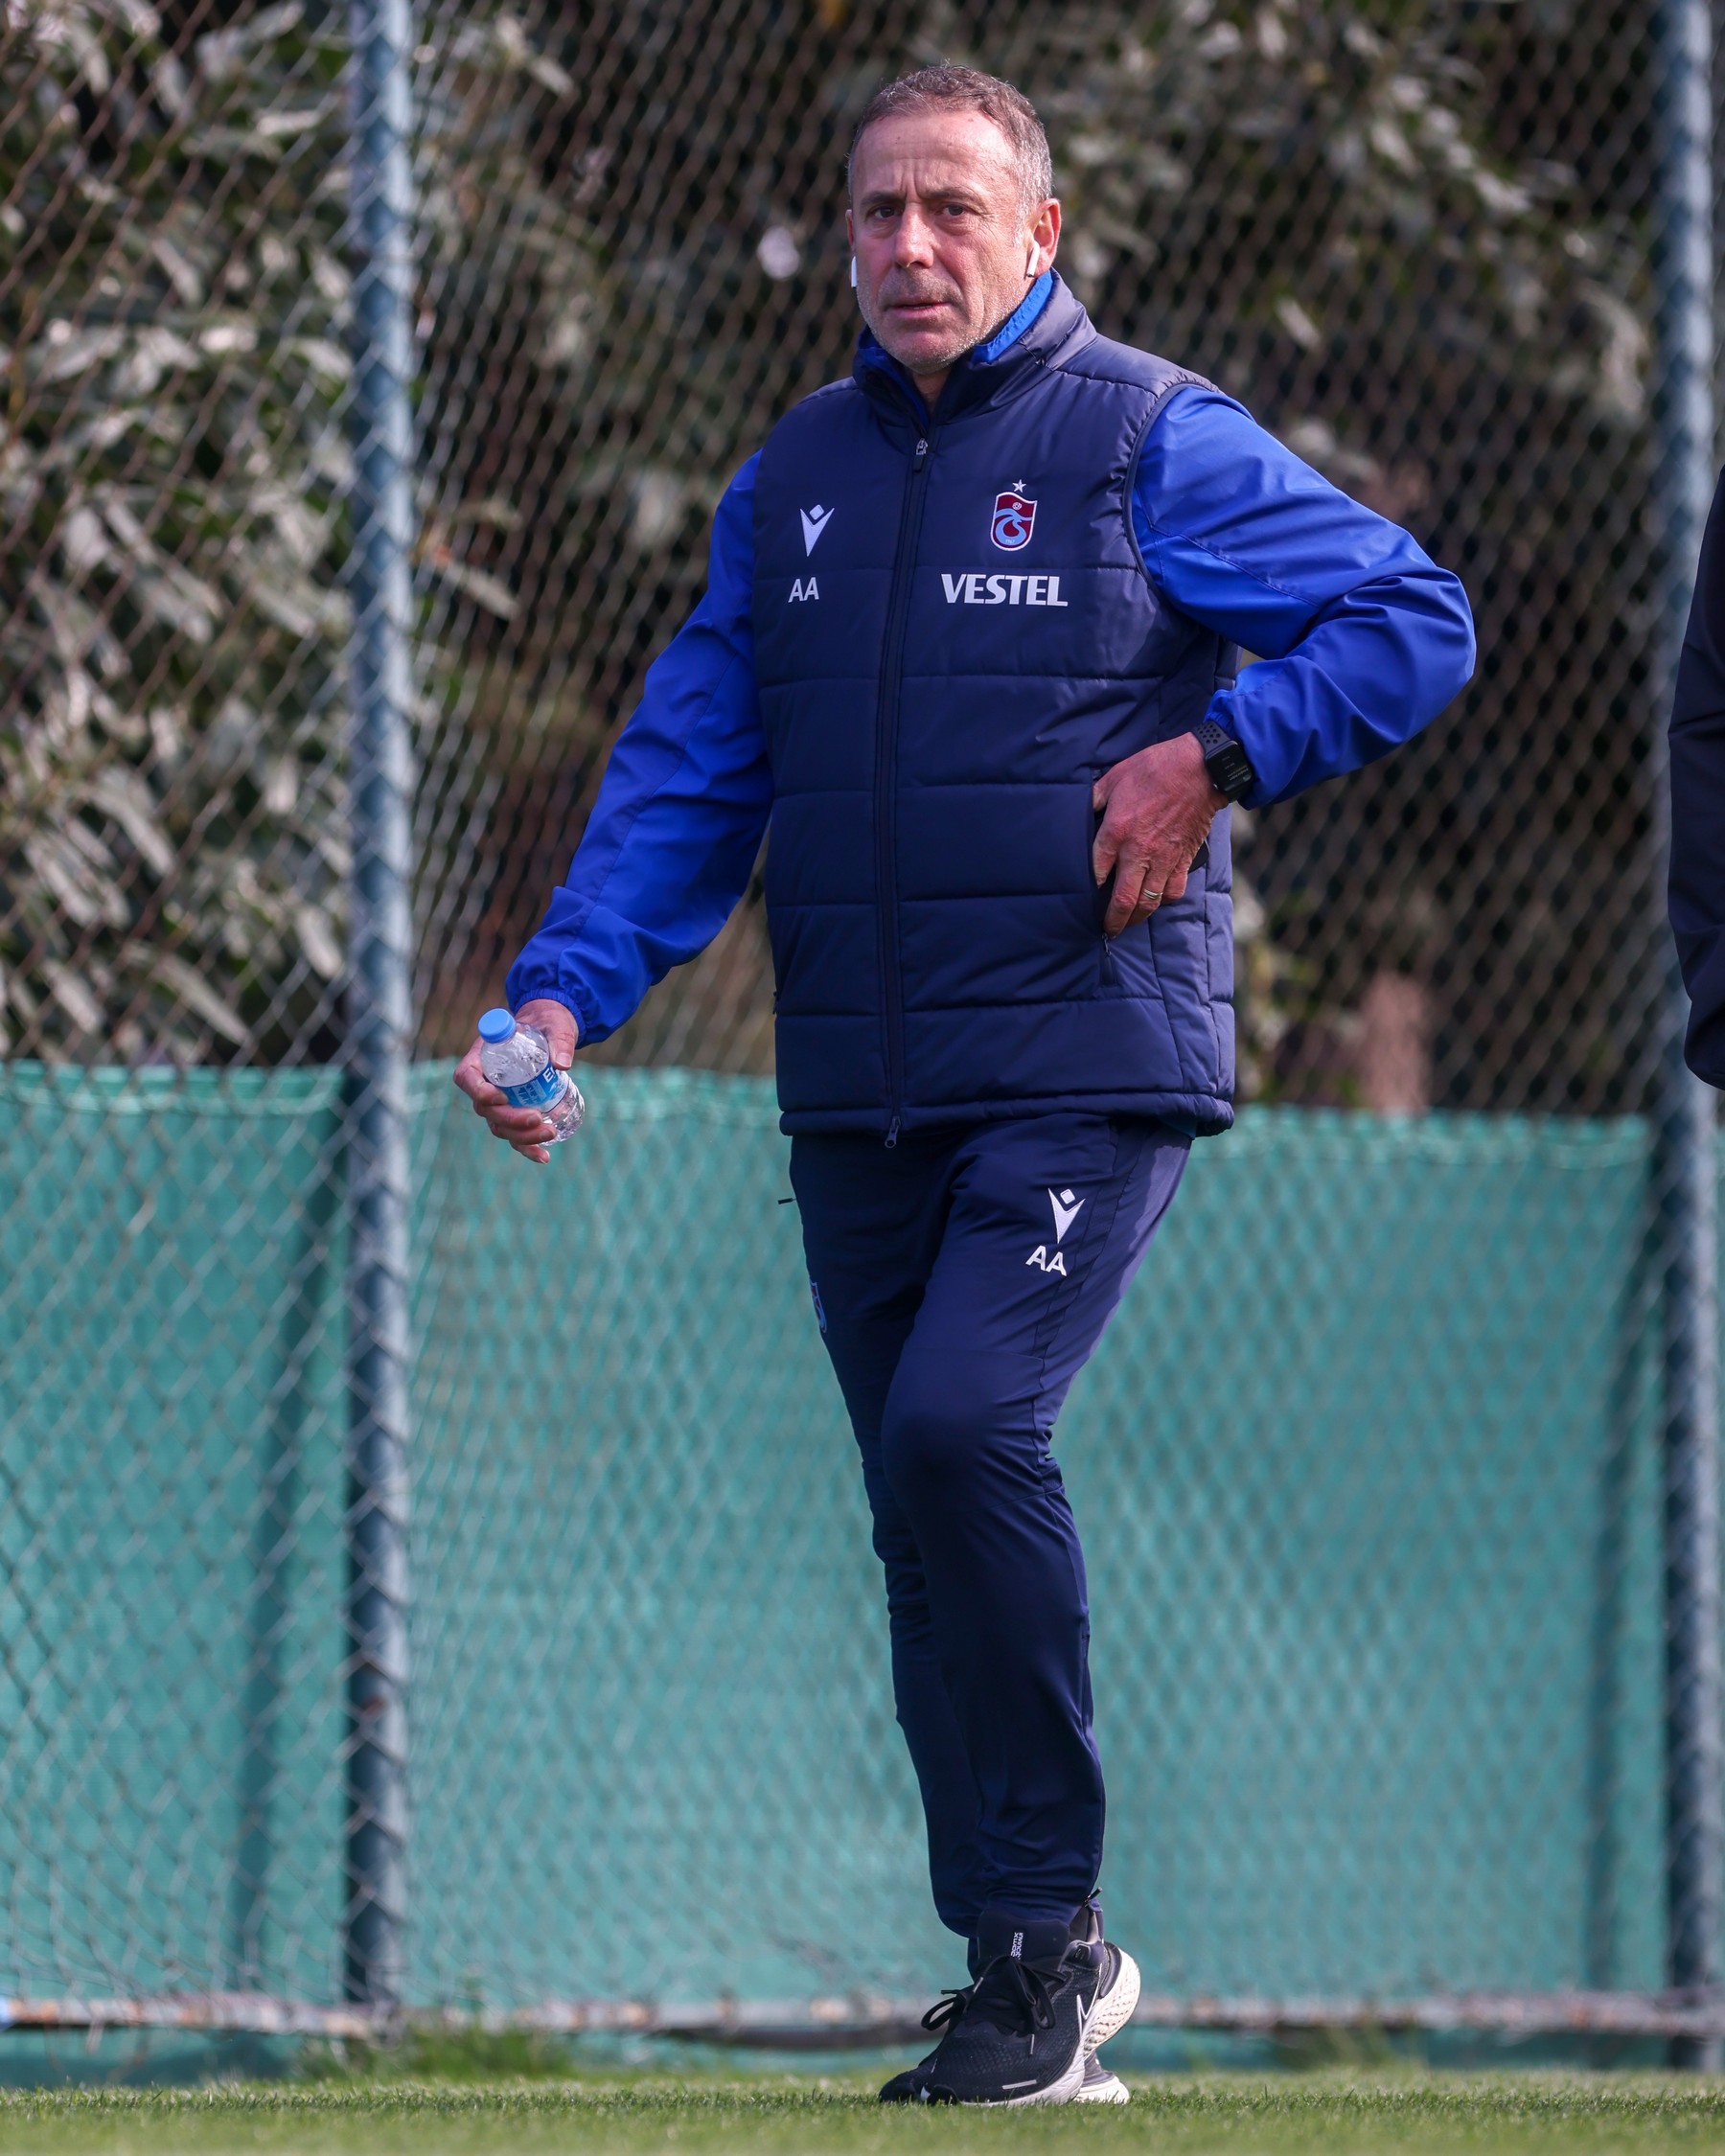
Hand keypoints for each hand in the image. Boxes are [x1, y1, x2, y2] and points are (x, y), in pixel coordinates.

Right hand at [452, 997, 579, 1166]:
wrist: (551, 1030)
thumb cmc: (546, 1022)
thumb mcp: (553, 1024)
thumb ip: (558, 1040)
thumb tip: (562, 1064)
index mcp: (482, 1056)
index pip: (466, 1077)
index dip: (478, 1091)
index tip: (501, 1097)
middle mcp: (485, 1081)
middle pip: (485, 1110)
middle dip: (510, 1120)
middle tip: (537, 1119)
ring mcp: (499, 1100)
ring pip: (500, 1126)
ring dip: (521, 1136)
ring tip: (549, 1132)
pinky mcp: (515, 1111)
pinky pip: (515, 1135)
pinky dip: (527, 1148)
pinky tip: (544, 1156)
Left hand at [1091, 733, 1225, 936]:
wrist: (1200, 769)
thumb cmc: (1154, 768)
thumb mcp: (1114, 777)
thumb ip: (1095, 798)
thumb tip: (1081, 809)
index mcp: (1116, 831)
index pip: (1096, 872)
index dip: (1088, 889)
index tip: (1084, 897)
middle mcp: (1138, 852)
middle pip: (1123, 900)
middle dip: (1113, 921)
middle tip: (1107, 930)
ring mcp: (1162, 859)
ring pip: (1148, 902)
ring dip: (1136, 918)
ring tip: (1128, 923)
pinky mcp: (1183, 859)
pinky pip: (1172, 891)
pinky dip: (1162, 900)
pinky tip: (1155, 899)